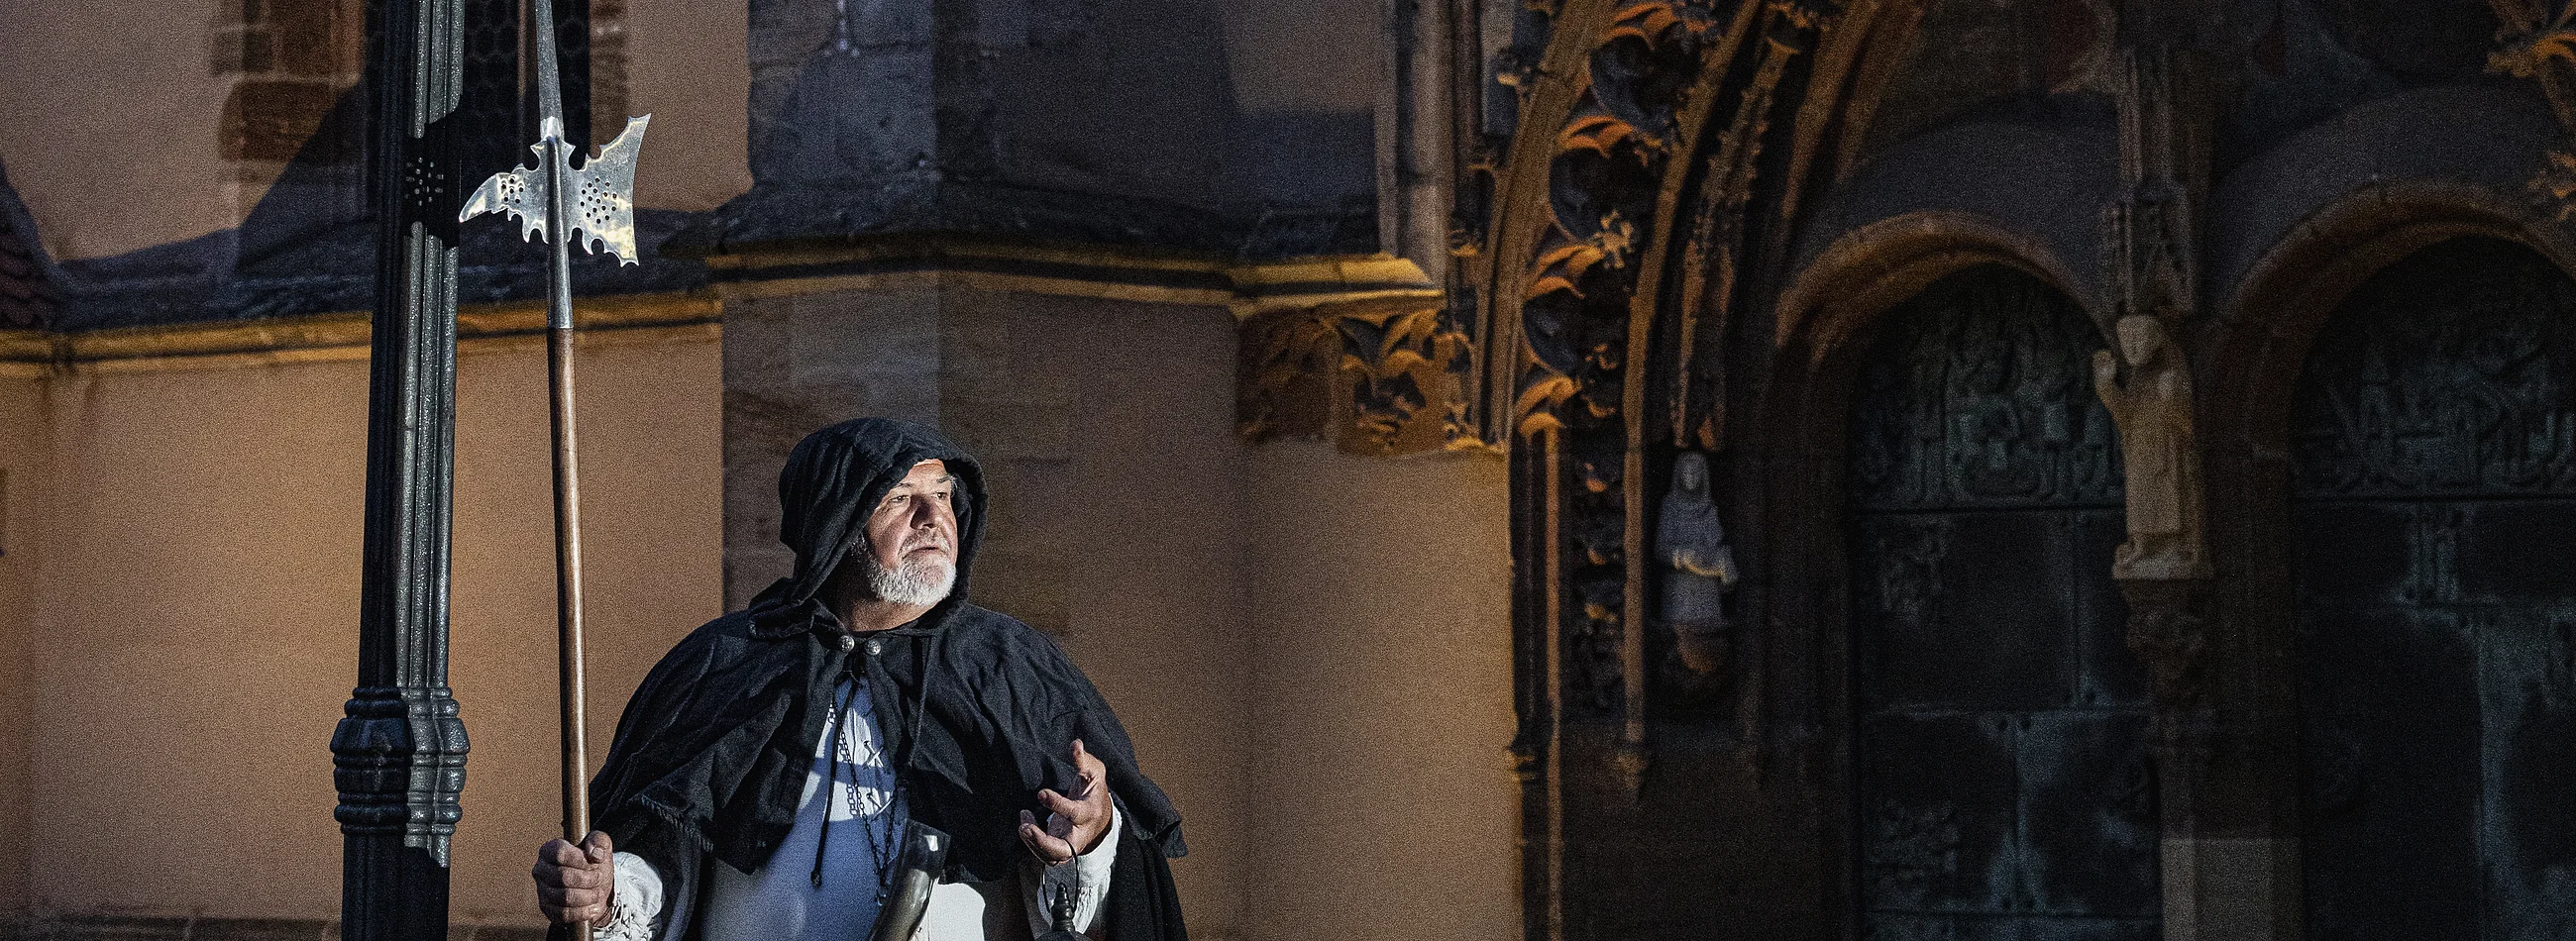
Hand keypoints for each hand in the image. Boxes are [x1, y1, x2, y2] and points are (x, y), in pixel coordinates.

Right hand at [533, 830, 615, 924]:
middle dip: (588, 879)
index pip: (560, 853)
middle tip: (599, 878)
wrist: (596, 887)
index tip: (595, 863)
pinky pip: (564, 914)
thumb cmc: (594, 863)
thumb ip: (600, 841)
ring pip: (565, 897)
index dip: (581, 860)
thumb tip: (595, 853)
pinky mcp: (547, 909)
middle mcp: (541, 870)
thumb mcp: (602, 846)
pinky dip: (583, 911)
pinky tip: (592, 907)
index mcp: (549, 850)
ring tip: (597, 892)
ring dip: (588, 896)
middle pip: (563, 877)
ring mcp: (542, 890)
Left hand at [1018, 738, 1111, 863]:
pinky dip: (1032, 844)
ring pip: (1052, 857)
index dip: (1057, 804)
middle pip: (1063, 850)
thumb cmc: (1094, 791)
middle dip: (1042, 842)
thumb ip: (1084, 760)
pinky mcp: (1060, 849)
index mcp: (1089, 813)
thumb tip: (1075, 744)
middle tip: (1026, 828)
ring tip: (1023, 825)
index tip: (1041, 792)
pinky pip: (1045, 855)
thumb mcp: (1095, 773)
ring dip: (1034, 845)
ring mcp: (1070, 844)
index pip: (1074, 813)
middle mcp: (1080, 833)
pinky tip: (1026, 823)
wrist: (1102, 818)